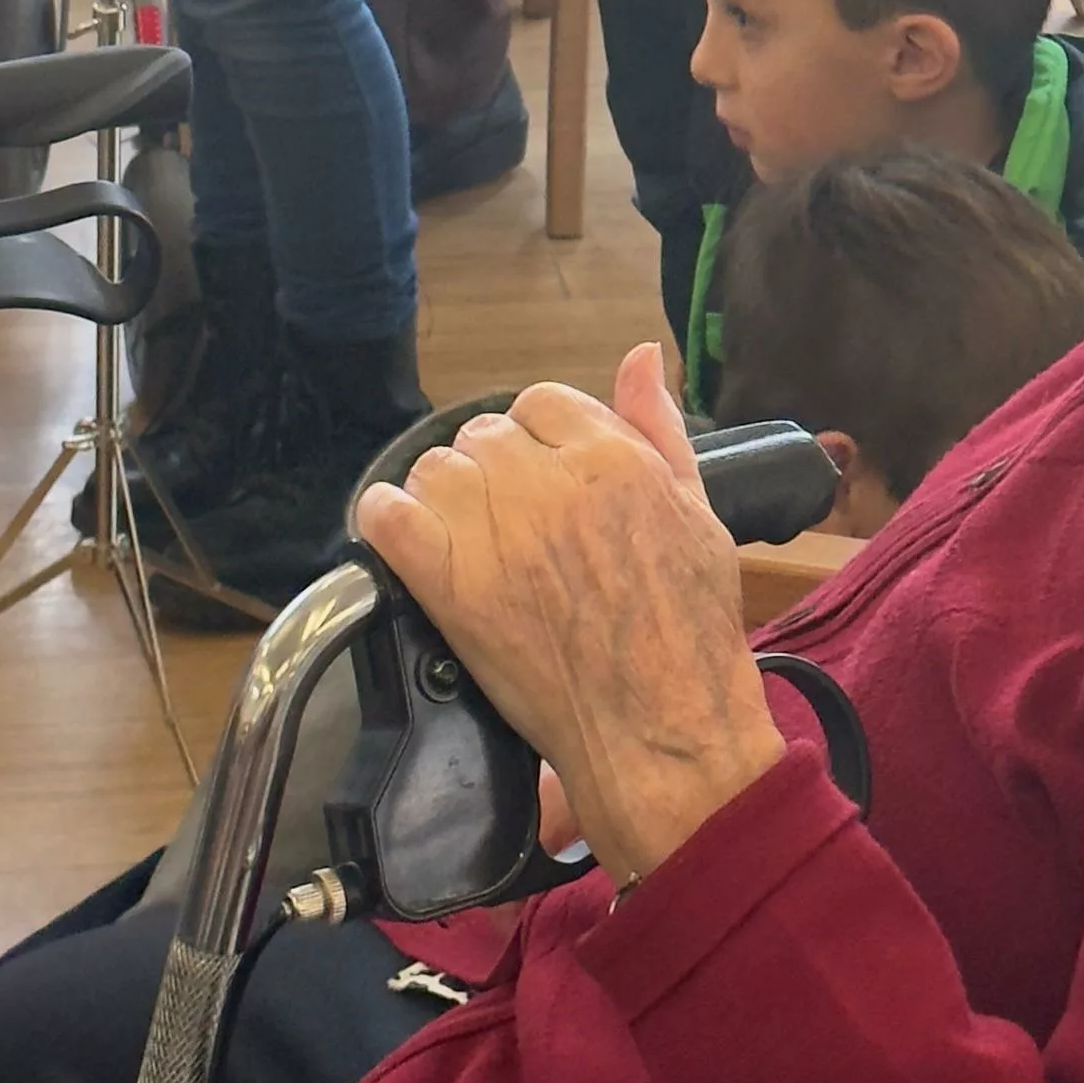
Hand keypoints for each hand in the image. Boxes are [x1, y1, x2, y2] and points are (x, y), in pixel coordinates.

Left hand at [356, 343, 785, 888]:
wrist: (663, 726)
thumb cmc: (690, 623)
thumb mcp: (697, 508)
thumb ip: (659, 426)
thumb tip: (639, 356)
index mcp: (610, 457)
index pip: (540, 403)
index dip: (537, 438)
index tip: (540, 478)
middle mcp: (548, 485)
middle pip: (483, 435)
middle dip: (492, 470)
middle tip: (506, 521)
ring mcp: (497, 537)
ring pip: (435, 471)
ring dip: (445, 497)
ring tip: (466, 538)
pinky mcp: (454, 591)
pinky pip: (391, 521)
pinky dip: (386, 519)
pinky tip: (401, 533)